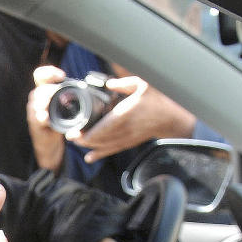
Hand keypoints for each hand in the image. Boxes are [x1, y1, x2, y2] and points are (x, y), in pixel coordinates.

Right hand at [26, 65, 67, 171]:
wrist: (49, 140)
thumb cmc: (58, 119)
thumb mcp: (62, 103)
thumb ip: (68, 93)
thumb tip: (88, 86)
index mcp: (43, 90)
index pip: (40, 74)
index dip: (49, 72)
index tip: (62, 76)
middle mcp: (36, 98)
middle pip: (40, 89)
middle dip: (50, 90)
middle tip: (58, 92)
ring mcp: (33, 110)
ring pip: (37, 102)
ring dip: (44, 102)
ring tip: (50, 104)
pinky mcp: (34, 123)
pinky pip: (37, 117)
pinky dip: (42, 117)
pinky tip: (46, 118)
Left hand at [75, 75, 196, 163]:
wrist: (170, 118)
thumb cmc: (156, 100)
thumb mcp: (143, 85)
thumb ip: (124, 84)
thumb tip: (108, 84)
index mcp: (127, 114)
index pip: (104, 127)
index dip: (89, 132)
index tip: (75, 131)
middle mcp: (126, 129)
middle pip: (100, 139)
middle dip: (83, 140)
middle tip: (70, 135)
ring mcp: (127, 138)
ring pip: (105, 146)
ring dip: (89, 146)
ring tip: (76, 142)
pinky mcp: (129, 143)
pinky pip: (113, 151)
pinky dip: (100, 154)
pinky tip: (89, 157)